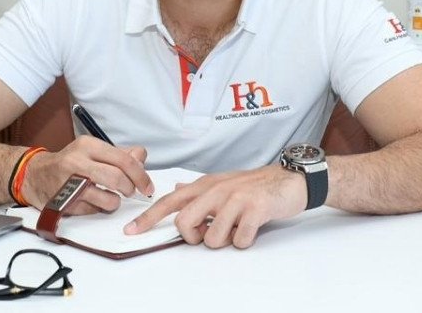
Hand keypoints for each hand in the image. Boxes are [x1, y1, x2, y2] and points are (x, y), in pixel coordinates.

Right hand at [21, 136, 153, 213]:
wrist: (35, 176)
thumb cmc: (70, 163)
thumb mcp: (92, 150)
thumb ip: (119, 153)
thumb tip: (141, 157)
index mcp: (87, 145)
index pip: (124, 160)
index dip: (141, 175)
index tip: (147, 186)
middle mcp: (77, 162)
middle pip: (118, 179)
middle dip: (130, 188)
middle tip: (130, 192)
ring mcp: (69, 185)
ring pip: (109, 200)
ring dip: (115, 202)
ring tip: (111, 198)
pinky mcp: (65, 204)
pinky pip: (94, 211)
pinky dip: (99, 209)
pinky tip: (92, 202)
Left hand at [124, 165, 306, 248]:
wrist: (291, 180)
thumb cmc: (255, 185)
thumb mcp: (223, 183)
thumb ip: (198, 191)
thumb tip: (176, 191)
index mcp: (206, 185)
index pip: (170, 202)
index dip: (148, 218)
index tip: (131, 231)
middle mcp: (217, 190)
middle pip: (185, 223)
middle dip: (194, 237)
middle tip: (210, 232)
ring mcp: (235, 199)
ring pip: (212, 238)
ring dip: (225, 240)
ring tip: (238, 227)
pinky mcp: (254, 209)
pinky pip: (239, 240)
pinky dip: (245, 241)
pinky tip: (253, 227)